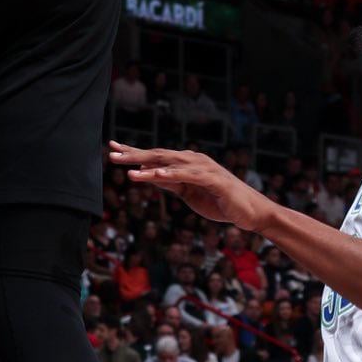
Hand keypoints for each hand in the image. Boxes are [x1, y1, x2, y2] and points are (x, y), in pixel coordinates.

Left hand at [109, 144, 268, 228]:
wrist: (250, 212)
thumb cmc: (220, 202)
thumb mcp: (188, 193)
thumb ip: (171, 183)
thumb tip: (149, 176)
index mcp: (186, 164)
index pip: (156, 155)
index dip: (134, 152)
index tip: (112, 149)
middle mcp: (193, 161)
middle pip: (159, 155)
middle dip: (134, 155)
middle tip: (111, 154)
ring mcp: (204, 168)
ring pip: (171, 164)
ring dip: (148, 165)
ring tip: (128, 168)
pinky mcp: (213, 179)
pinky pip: (189, 176)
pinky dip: (173, 174)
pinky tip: (157, 175)